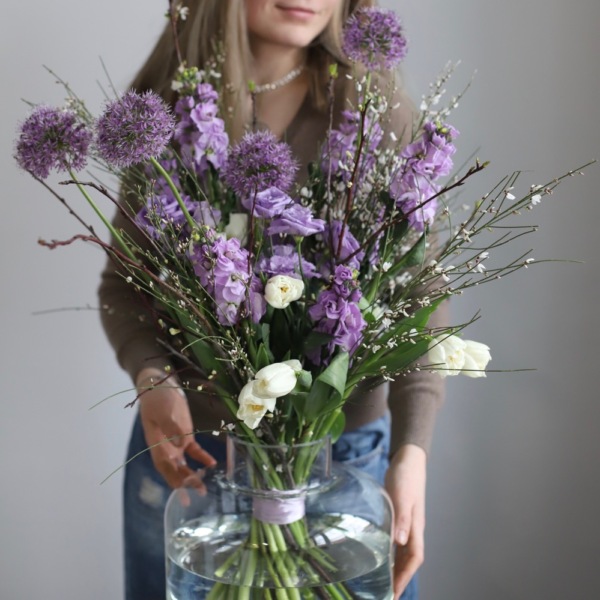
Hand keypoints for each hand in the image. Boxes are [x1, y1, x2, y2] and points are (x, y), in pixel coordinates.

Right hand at [136, 368, 216, 488]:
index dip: (172, 479)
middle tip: (197, 495)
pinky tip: (211, 464)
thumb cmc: (158, 399)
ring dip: (193, 476)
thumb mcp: (163, 411)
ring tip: (204, 489)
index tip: (181, 491)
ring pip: (184, 464)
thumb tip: (179, 444)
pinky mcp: (185, 437)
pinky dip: (202, 458)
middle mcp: (165, 448)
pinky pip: (194, 451)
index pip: (164, 466)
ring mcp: (175, 444)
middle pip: (175, 470)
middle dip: (185, 484)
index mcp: (156, 444)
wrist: (160, 387)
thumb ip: (171, 427)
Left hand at [384, 443, 426, 598]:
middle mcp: (411, 528)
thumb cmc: (406, 476)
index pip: (414, 559)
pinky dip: (388, 550)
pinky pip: (394, 539)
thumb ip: (402, 516)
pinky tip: (378, 553)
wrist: (407, 459)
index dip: (406, 577)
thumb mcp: (402, 495)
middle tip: (385, 593)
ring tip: (380, 580)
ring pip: (401, 551)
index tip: (395, 593)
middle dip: (399, 578)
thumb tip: (399, 542)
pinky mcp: (397, 515)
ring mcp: (405, 522)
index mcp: (415, 526)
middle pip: (408, 559)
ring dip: (394, 566)